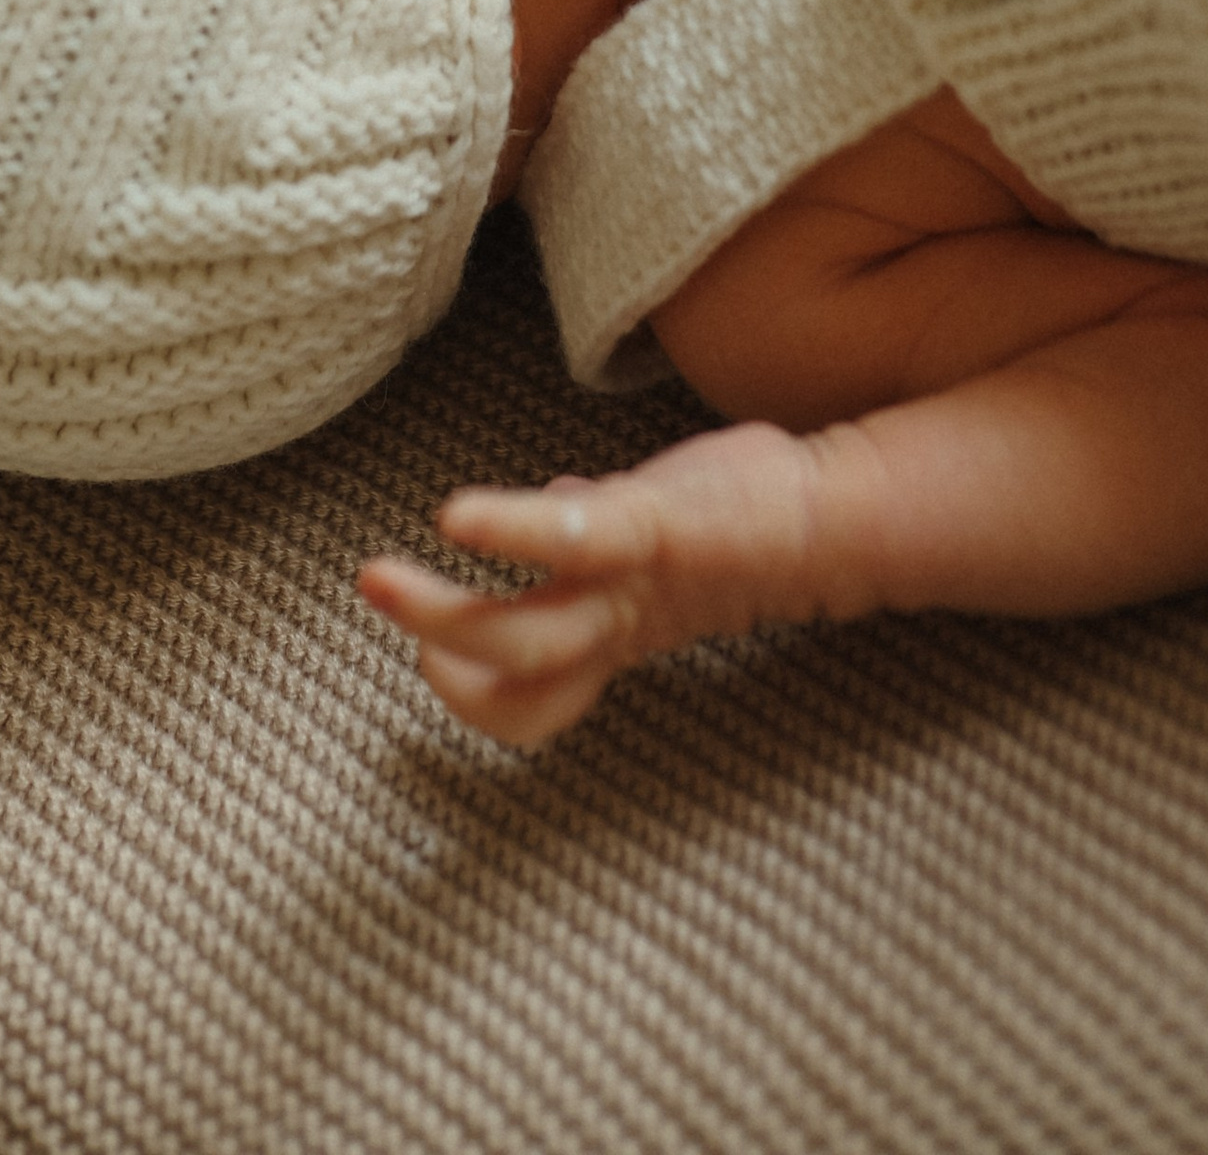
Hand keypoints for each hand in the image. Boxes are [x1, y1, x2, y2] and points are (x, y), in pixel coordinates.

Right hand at [359, 422, 879, 750]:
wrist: (832, 514)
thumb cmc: (738, 517)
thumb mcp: (647, 535)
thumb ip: (594, 531)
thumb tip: (554, 507)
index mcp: (608, 635)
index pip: (526, 700)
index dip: (471, 691)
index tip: (431, 648)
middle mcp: (613, 627)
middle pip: (514, 679)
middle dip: (441, 659)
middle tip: (376, 601)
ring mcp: (629, 585)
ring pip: (526, 637)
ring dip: (441, 618)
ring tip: (375, 581)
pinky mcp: (649, 528)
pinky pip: (570, 544)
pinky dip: (511, 534)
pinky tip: (455, 518)